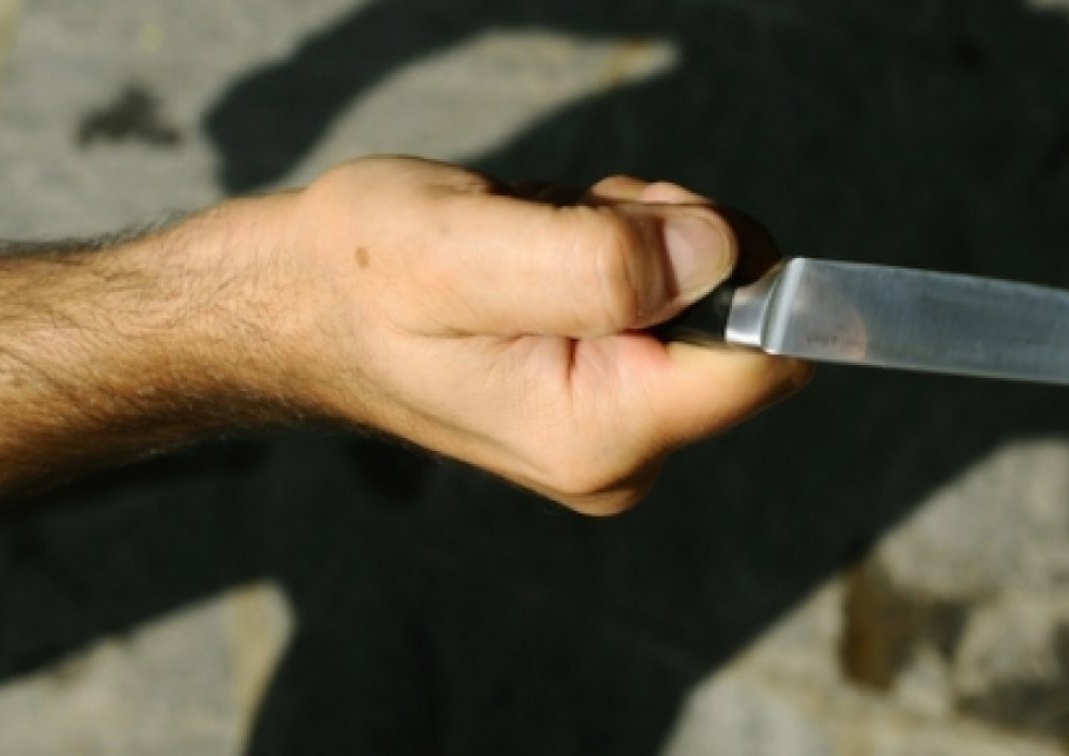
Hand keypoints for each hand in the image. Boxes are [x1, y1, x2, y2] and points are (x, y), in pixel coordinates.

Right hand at [271, 157, 810, 513]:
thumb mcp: (464, 250)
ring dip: (634, 239)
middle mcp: (624, 453)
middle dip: (669, 245)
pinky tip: (542, 255)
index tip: (644, 224)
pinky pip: (665, 302)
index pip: (764, 358)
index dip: (733, 267)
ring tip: (537, 242)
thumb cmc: (361, 277)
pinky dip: (617, 253)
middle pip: (738, 320)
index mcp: (601, 434)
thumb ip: (599, 259)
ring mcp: (619, 431)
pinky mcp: (609, 399)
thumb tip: (721, 252)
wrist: (304, 305)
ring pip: (702, 298)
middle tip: (565, 227)